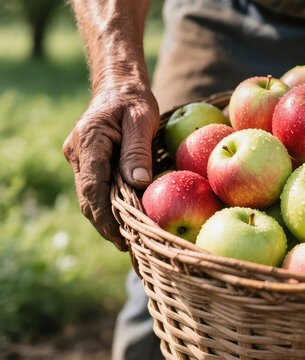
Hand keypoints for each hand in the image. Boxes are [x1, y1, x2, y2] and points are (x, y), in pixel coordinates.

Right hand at [63, 80, 158, 249]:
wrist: (119, 86)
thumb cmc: (134, 100)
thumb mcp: (142, 119)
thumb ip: (138, 151)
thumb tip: (138, 184)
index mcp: (89, 141)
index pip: (93, 186)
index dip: (105, 215)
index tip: (120, 236)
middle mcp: (78, 153)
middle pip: (89, 198)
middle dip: (105, 225)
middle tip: (127, 248)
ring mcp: (79, 159)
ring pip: (90, 197)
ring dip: (106, 220)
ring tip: (127, 242)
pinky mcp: (86, 163)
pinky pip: (95, 190)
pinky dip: (107, 207)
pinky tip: (124, 222)